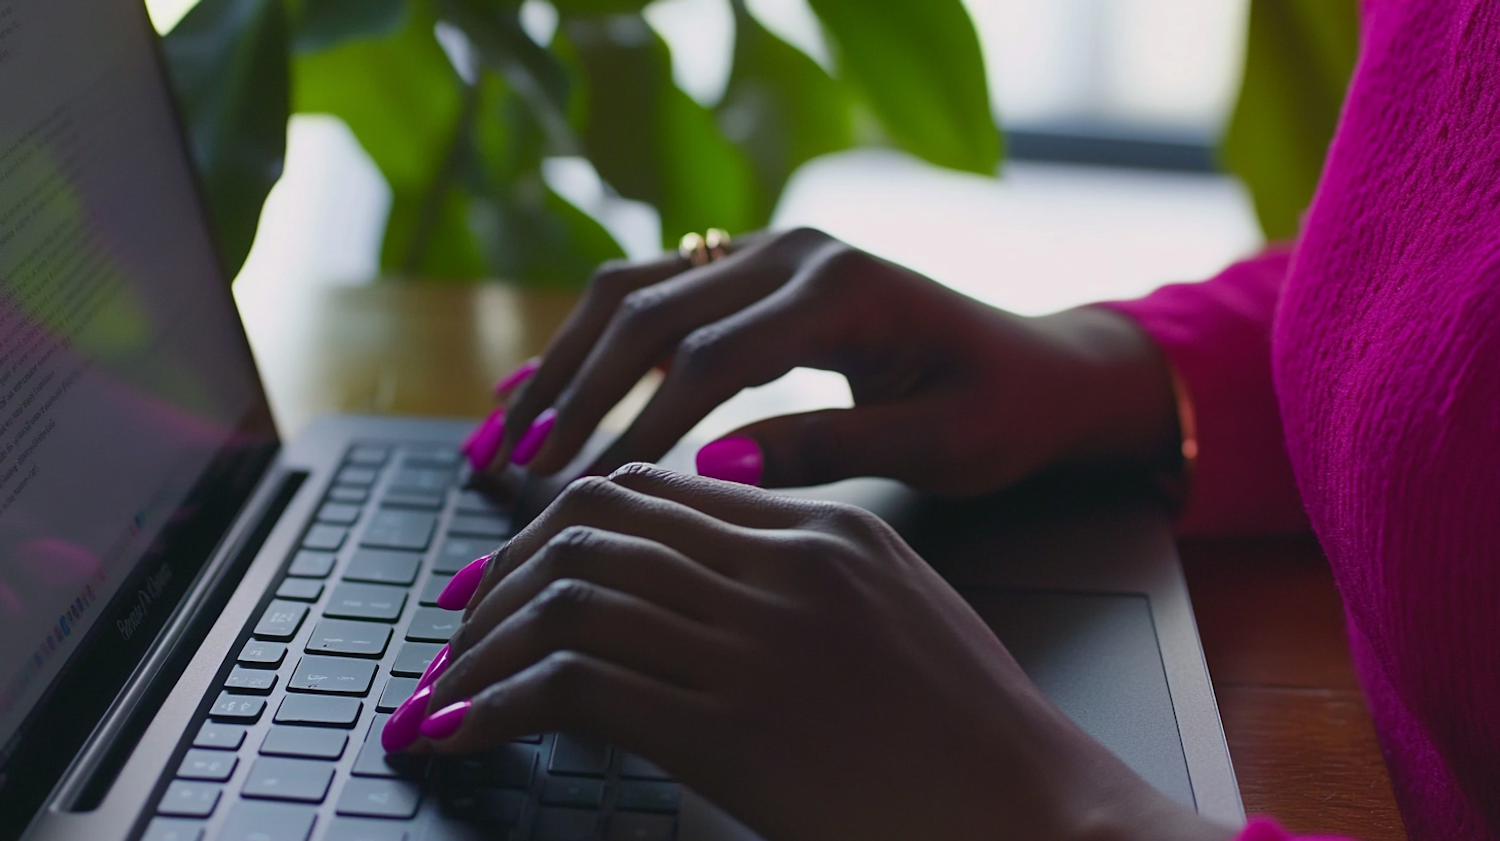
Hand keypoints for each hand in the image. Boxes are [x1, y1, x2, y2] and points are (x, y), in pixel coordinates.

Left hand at [393, 466, 1231, 840]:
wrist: (1033, 812)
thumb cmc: (971, 730)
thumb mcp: (895, 611)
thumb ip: (799, 572)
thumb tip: (692, 574)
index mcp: (821, 532)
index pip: (646, 494)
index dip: (553, 529)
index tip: (506, 576)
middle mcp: (780, 570)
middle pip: (590, 531)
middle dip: (500, 579)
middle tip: (457, 627)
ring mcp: (755, 645)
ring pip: (566, 600)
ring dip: (482, 647)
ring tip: (448, 687)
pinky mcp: (731, 730)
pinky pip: (572, 688)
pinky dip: (497, 705)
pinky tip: (464, 730)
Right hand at [476, 228, 1179, 495]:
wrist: (1039, 368)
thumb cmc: (1001, 410)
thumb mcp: (938, 444)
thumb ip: (829, 448)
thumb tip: (714, 468)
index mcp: (839, 288)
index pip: (713, 356)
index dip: (644, 425)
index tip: (592, 493)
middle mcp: (789, 252)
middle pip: (647, 312)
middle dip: (574, 394)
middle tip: (517, 471)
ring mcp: (763, 254)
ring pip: (629, 294)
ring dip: (561, 364)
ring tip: (503, 437)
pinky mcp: (748, 276)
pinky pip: (648, 299)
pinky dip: (586, 345)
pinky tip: (532, 389)